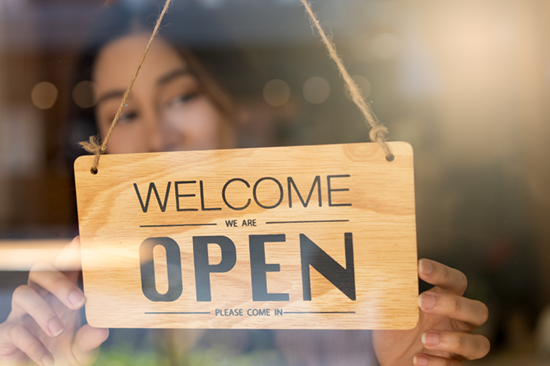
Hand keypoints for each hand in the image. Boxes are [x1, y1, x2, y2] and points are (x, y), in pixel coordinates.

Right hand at [0, 237, 108, 365]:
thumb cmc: (61, 358)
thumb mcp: (80, 351)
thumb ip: (89, 340)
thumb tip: (102, 330)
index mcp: (61, 297)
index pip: (65, 268)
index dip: (71, 253)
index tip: (82, 240)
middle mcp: (40, 300)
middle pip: (41, 271)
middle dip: (59, 282)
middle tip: (79, 302)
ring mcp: (20, 316)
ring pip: (22, 293)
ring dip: (42, 310)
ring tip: (58, 331)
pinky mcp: (5, 335)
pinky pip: (12, 329)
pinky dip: (32, 345)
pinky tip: (46, 358)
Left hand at [372, 259, 489, 365]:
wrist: (387, 357)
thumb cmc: (394, 326)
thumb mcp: (389, 308)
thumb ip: (393, 291)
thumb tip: (384, 270)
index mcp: (444, 300)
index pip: (456, 282)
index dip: (442, 273)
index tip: (420, 266)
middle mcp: (456, 322)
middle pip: (478, 311)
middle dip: (453, 305)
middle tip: (422, 301)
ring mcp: (456, 347)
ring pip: (479, 345)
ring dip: (453, 340)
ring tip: (425, 338)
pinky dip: (438, 364)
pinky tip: (417, 359)